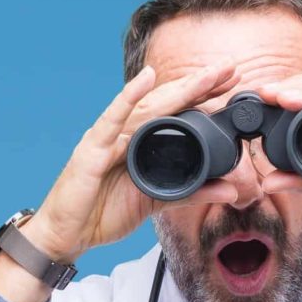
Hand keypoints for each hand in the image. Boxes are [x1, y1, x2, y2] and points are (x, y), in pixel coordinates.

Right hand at [21, 62, 241, 262]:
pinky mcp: (92, 149)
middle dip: (199, 83)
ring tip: (206, 74)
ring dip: (178, 88)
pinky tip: (146, 78)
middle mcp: (126, 132)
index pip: (177, 111)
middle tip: (231, 67)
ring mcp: (109, 138)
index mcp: (141, 141)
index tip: (233, 82)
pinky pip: (113, 120)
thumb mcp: (156, 200)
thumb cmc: (103, 213)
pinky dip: (128, 98)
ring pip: (148, 107)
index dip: (203, 95)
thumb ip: (192, 192)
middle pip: (168, 101)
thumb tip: (232, 190)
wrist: (69, 235)